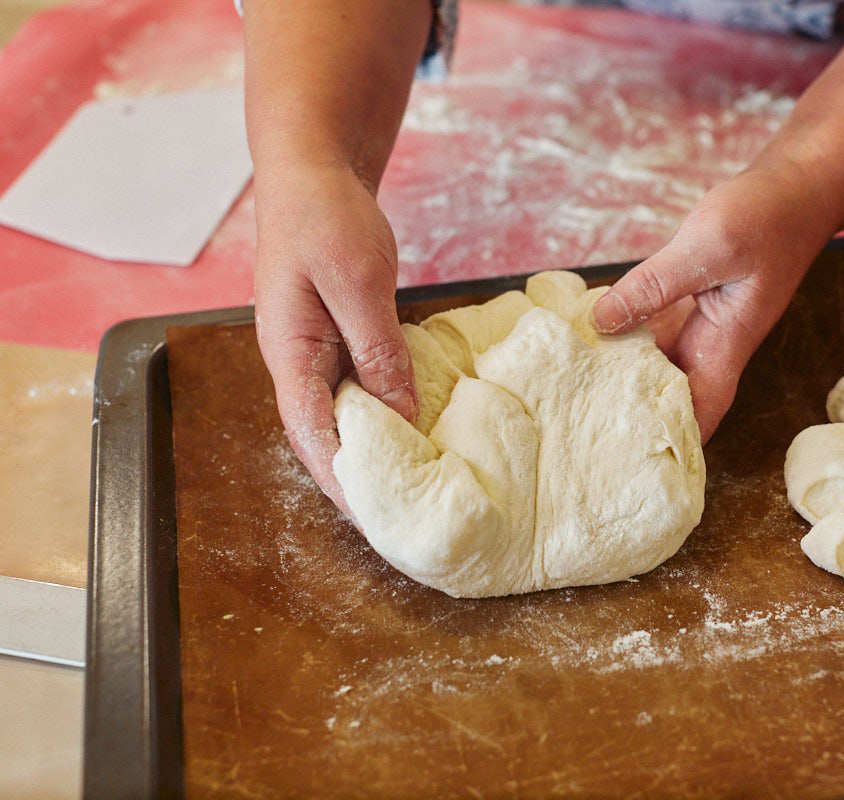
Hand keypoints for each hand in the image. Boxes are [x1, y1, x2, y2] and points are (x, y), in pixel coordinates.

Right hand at [253, 164, 416, 513]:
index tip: (377, 518)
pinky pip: (359, 387)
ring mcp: (316, 350)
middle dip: (358, 479)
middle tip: (402, 518)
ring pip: (342, 415)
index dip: (343, 480)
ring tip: (413, 487)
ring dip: (373, 450)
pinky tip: (415, 428)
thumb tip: (398, 412)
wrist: (313, 169)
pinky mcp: (338, 337)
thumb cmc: (326, 216)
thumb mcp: (357, 282)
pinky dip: (384, 412)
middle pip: (324, 436)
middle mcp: (298, 361)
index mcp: (290, 352)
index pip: (313, 434)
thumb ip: (376, 348)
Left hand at [592, 166, 837, 440]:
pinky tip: (585, 331)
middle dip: (630, 412)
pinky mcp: (686, 299)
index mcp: (725, 345)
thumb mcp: (707, 247)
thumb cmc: (767, 218)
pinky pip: (648, 326)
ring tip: (569, 387)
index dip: (670, 440)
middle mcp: (710, 342)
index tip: (631, 461)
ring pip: (652, 361)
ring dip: (618, 371)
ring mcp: (698, 321)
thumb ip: (654, 285)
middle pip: (668, 394)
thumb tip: (601, 321)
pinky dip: (620, 330)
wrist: (796, 188)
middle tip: (578, 424)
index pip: (700, 412)